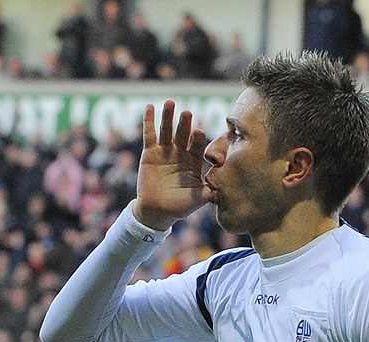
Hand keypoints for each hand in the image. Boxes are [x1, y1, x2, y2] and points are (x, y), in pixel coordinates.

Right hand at [133, 100, 210, 230]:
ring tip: (170, 103)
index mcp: (194, 161)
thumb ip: (206, 194)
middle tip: (187, 113)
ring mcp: (165, 151)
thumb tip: (218, 192)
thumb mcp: (196, 200)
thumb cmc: (179, 206)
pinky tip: (150, 107)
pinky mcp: (150, 152)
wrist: (157, 211)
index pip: (197, 146)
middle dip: (185, 124)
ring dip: (168, 116)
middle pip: (183, 134)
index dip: (197, 139)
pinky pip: (149, 134)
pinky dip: (149, 121)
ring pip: (167, 130)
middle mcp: (181, 153)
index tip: (198, 132)